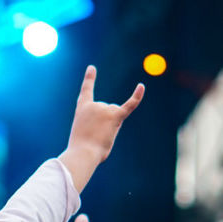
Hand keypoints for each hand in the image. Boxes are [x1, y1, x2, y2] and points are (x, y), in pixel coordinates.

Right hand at [58, 66, 143, 191]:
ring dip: (112, 127)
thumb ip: (96, 129)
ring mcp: (104, 109)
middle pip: (108, 111)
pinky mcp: (115, 116)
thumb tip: (108, 128)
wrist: (82, 153)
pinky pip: (129, 105)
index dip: (90, 79)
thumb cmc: (81, 149)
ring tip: (102, 136)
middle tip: (95, 137)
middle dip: (105, 125)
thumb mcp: (85, 136)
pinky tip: (141, 87)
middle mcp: (94, 104)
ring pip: (116, 115)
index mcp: (82, 108)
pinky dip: (136, 96)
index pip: (86, 91)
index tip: (92, 68)